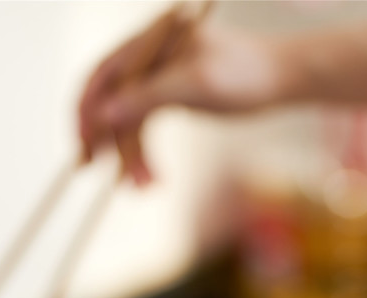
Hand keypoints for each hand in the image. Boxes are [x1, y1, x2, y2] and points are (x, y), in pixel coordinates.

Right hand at [78, 9, 285, 184]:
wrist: (283, 79)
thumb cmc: (246, 73)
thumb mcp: (194, 85)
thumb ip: (146, 97)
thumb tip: (102, 115)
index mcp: (149, 41)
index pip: (101, 75)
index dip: (87, 112)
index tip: (83, 148)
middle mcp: (147, 56)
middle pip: (110, 102)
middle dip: (109, 143)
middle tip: (105, 177)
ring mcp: (157, 77)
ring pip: (129, 122)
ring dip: (132, 157)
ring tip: (144, 187)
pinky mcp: (169, 96)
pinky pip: (145, 127)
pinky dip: (146, 154)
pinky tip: (152, 178)